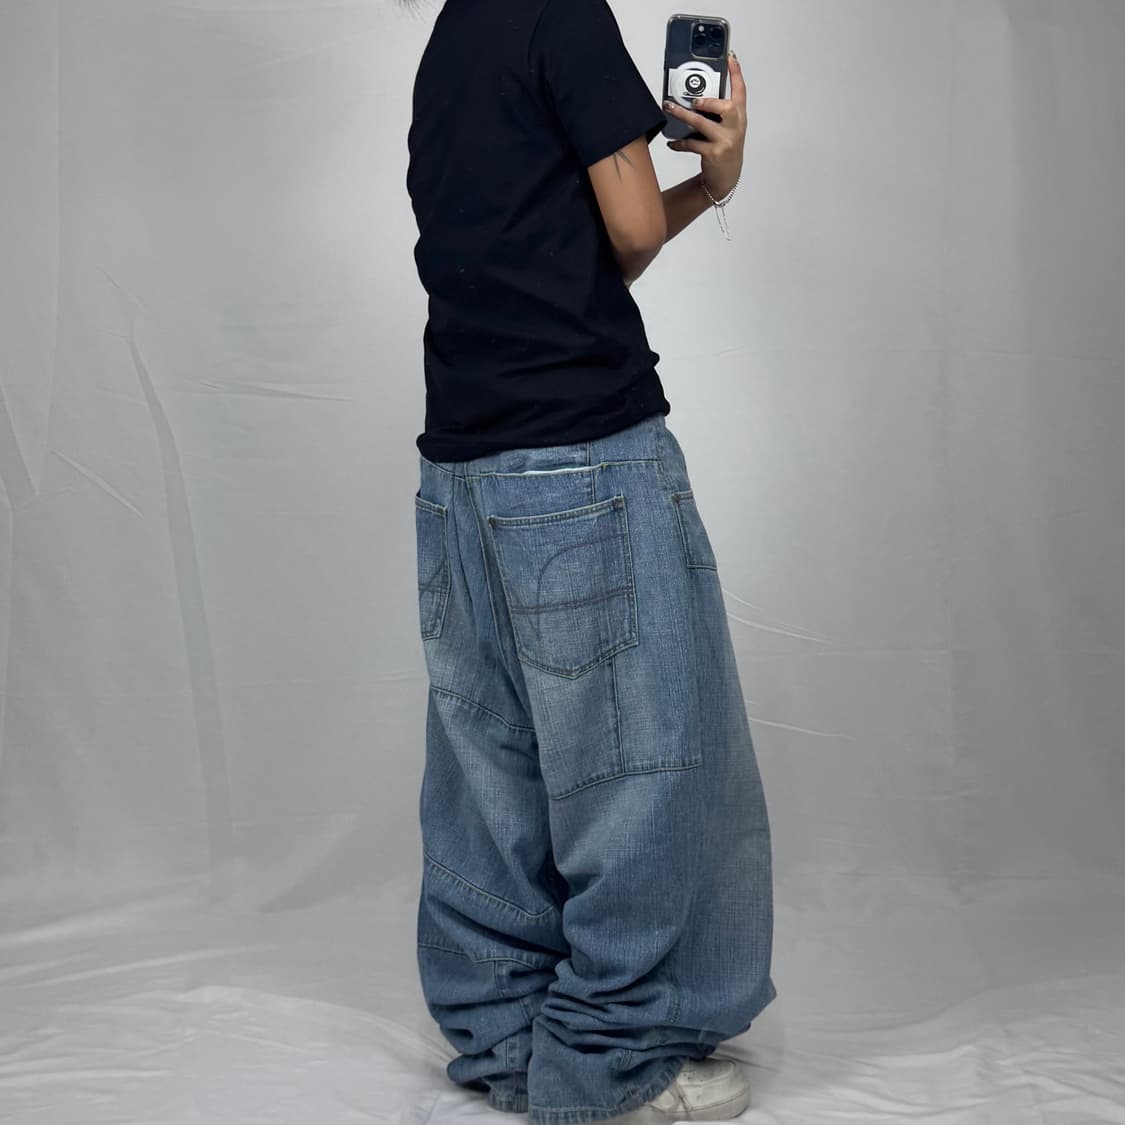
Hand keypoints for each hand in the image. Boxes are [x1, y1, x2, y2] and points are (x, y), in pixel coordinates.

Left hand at [663, 51, 746, 198]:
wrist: (726, 178)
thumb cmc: (724, 148)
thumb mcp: (727, 128)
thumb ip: (718, 112)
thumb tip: (694, 95)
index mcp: (740, 117)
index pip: (741, 91)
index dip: (736, 73)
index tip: (731, 57)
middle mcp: (735, 127)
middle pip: (726, 107)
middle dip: (708, 101)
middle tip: (693, 99)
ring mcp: (725, 141)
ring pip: (702, 124)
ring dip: (683, 115)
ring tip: (669, 108)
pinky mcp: (714, 154)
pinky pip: (692, 144)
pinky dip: (680, 143)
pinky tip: (672, 143)